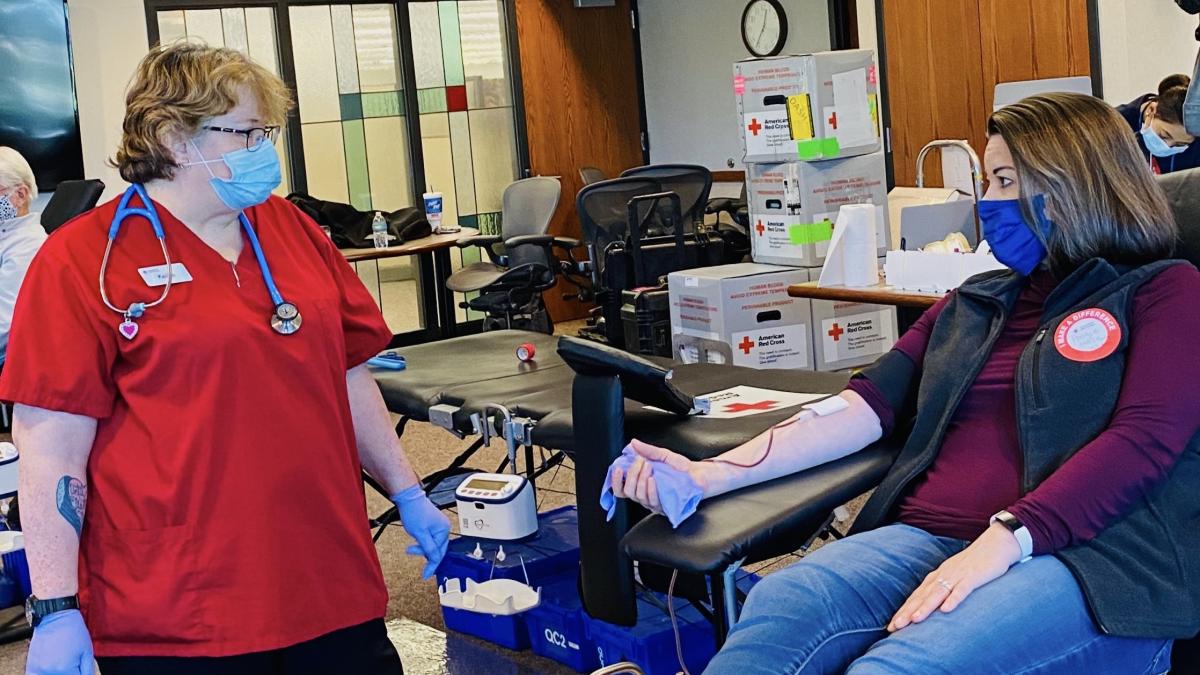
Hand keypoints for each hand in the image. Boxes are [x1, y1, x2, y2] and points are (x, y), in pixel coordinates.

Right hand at [26, 609, 93, 674]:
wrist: (55, 616)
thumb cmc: (72, 630)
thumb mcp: (87, 650)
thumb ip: (87, 669)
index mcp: (65, 669)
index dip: (80, 673)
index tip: (80, 669)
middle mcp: (49, 671)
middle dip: (70, 672)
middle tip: (72, 664)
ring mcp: (38, 669)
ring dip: (58, 673)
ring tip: (62, 662)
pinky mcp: (31, 665)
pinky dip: (43, 673)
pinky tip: (50, 669)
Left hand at [392, 485, 450, 579]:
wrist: (408, 498)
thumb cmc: (414, 512)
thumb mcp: (420, 534)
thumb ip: (428, 548)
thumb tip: (434, 560)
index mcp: (443, 530)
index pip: (438, 553)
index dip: (432, 565)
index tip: (426, 575)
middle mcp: (444, 528)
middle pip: (437, 549)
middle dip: (425, 554)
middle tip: (413, 554)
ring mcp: (439, 526)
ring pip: (432, 544)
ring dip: (422, 548)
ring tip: (410, 547)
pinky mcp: (433, 524)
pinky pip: (430, 538)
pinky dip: (423, 542)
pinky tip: (416, 541)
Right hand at [610, 439, 712, 513]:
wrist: (698, 476)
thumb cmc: (681, 468)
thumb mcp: (663, 455)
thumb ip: (648, 450)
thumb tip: (633, 443)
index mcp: (641, 484)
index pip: (621, 488)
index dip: (615, 481)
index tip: (617, 468)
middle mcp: (645, 494)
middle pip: (628, 491)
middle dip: (631, 474)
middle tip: (640, 461)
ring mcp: (654, 502)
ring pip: (638, 496)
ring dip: (641, 480)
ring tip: (648, 466)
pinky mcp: (664, 507)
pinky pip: (652, 501)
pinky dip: (650, 489)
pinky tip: (652, 480)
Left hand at [888, 523, 1023, 631]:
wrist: (996, 543)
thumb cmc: (975, 563)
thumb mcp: (955, 576)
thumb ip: (943, 589)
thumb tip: (934, 607)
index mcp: (937, 576)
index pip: (916, 596)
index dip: (904, 611)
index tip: (891, 626)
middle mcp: (943, 576)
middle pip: (922, 596)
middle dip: (907, 612)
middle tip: (894, 627)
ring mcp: (957, 575)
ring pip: (938, 593)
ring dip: (926, 606)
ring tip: (914, 620)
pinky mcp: (973, 576)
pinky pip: (962, 589)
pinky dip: (954, 598)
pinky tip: (946, 609)